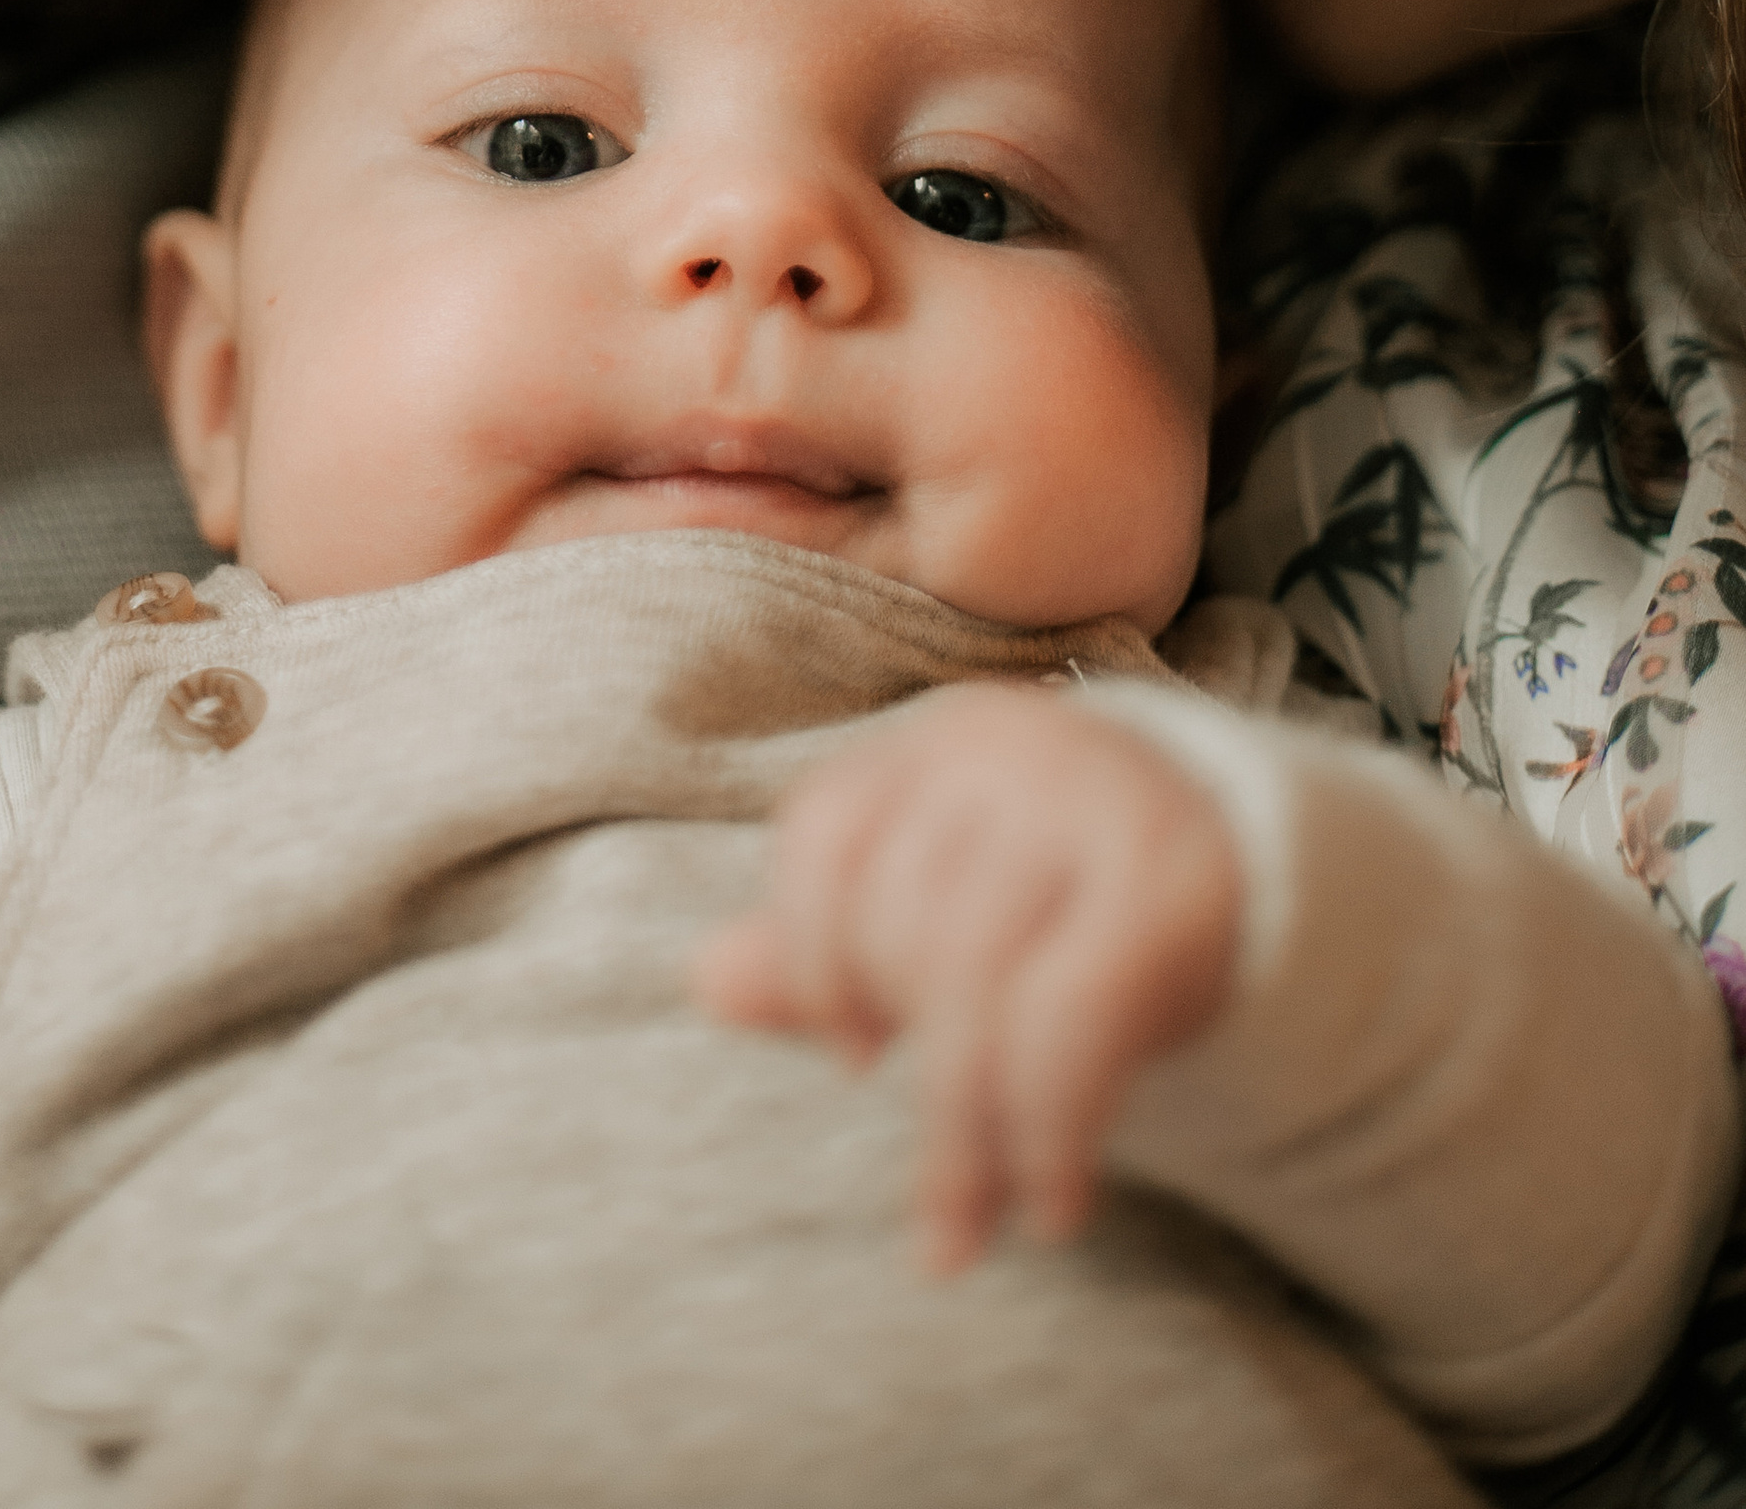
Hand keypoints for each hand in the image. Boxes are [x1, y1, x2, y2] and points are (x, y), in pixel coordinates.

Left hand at [693, 683, 1243, 1273]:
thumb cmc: (1068, 906)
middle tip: (944, 1203)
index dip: (815, 951)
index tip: (855, 1054)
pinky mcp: (1172, 883)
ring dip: (975, 1134)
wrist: (1261, 879)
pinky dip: (1048, 1129)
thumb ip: (832, 949)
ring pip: (977, 981)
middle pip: (905, 924)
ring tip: (983, 1223)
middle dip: (918, 1084)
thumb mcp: (952, 915)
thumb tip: (704, 981)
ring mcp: (1095, 804)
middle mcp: (1011, 748)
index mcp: (942, 742)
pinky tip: (1054, 1201)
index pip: (827, 830)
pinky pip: (1069, 1019)